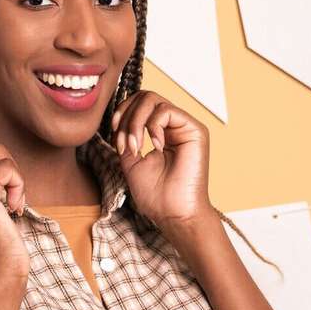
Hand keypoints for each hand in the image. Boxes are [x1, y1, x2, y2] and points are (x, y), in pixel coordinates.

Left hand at [110, 90, 213, 229]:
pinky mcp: (195, 129)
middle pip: (143, 96)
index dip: (120, 114)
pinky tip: (156, 147)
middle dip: (126, 117)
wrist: (172, 213)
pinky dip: (152, 126)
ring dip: (135, 123)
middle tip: (124, 144)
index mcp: (160, 131)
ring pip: (151, 100)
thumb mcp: (129, 159)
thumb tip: (118, 118)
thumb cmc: (154, 193)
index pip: (137, 104)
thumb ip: (125, 135)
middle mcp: (173, 125)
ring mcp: (184, 126)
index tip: (115, 138)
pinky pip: (165, 110)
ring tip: (136, 147)